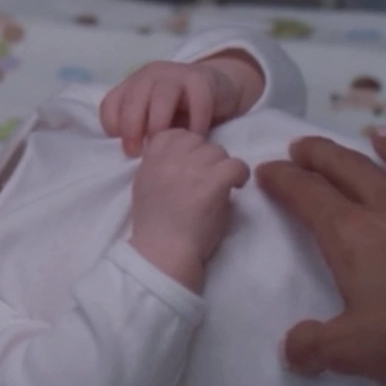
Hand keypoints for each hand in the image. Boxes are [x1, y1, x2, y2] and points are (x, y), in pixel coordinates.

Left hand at [100, 60, 241, 156]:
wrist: (216, 87)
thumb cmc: (179, 111)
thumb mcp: (154, 119)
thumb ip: (140, 129)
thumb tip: (129, 153)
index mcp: (132, 86)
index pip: (110, 103)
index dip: (112, 126)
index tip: (123, 147)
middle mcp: (149, 76)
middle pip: (132, 99)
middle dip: (132, 129)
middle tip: (137, 153)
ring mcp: (174, 74)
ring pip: (161, 98)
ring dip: (159, 124)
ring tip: (166, 146)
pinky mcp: (200, 79)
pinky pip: (196, 102)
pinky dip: (196, 123)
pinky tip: (196, 138)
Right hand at [129, 129, 249, 291]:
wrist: (163, 251)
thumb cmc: (155, 225)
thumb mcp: (146, 185)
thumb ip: (161, 165)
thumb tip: (186, 157)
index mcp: (152, 157)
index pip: (176, 134)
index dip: (187, 149)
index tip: (189, 168)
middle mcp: (172, 156)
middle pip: (200, 142)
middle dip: (204, 159)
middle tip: (205, 182)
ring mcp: (194, 166)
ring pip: (219, 152)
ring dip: (220, 168)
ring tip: (219, 189)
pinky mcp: (215, 181)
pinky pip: (237, 165)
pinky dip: (239, 176)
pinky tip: (235, 188)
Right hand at [255, 129, 385, 382]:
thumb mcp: (356, 349)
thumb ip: (316, 346)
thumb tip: (292, 348)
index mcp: (348, 232)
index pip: (305, 193)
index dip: (282, 179)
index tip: (267, 170)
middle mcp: (383, 205)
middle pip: (344, 166)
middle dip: (317, 153)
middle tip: (300, 146)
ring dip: (375, 146)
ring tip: (370, 135)